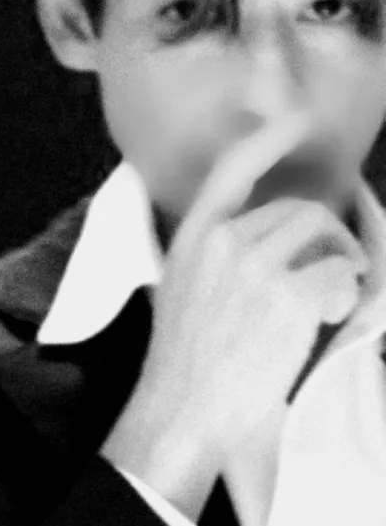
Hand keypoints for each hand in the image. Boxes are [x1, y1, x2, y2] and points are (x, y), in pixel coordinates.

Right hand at [101, 111, 369, 520]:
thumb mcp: (181, 286)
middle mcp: (223, 243)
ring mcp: (255, 268)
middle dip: (324, 233)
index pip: (233, 171)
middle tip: (333, 264)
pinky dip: (343, 291)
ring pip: (320, 231)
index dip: (268, 138)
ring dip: (340, 257)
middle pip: (296, 209)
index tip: (295, 117)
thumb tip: (259, 237)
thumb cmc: (183, 355)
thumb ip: (214, 254)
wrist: (182, 408)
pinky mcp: (288, 299)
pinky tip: (329, 314)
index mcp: (194, 237)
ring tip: (336, 288)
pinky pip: (337, 273)